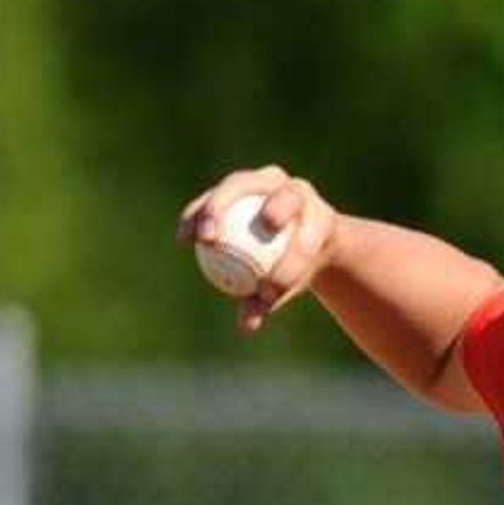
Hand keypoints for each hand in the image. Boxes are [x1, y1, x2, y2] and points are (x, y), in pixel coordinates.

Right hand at [175, 166, 342, 335]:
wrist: (298, 232)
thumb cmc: (296, 266)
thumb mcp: (290, 284)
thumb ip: (271, 300)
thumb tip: (246, 325)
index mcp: (320, 216)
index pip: (306, 241)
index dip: (287, 267)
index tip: (267, 292)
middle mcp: (297, 190)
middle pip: (283, 197)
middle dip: (268, 213)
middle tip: (254, 244)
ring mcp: (267, 179)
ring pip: (241, 186)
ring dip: (217, 209)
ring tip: (201, 239)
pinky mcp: (241, 181)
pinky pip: (214, 196)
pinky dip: (199, 215)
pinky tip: (183, 241)